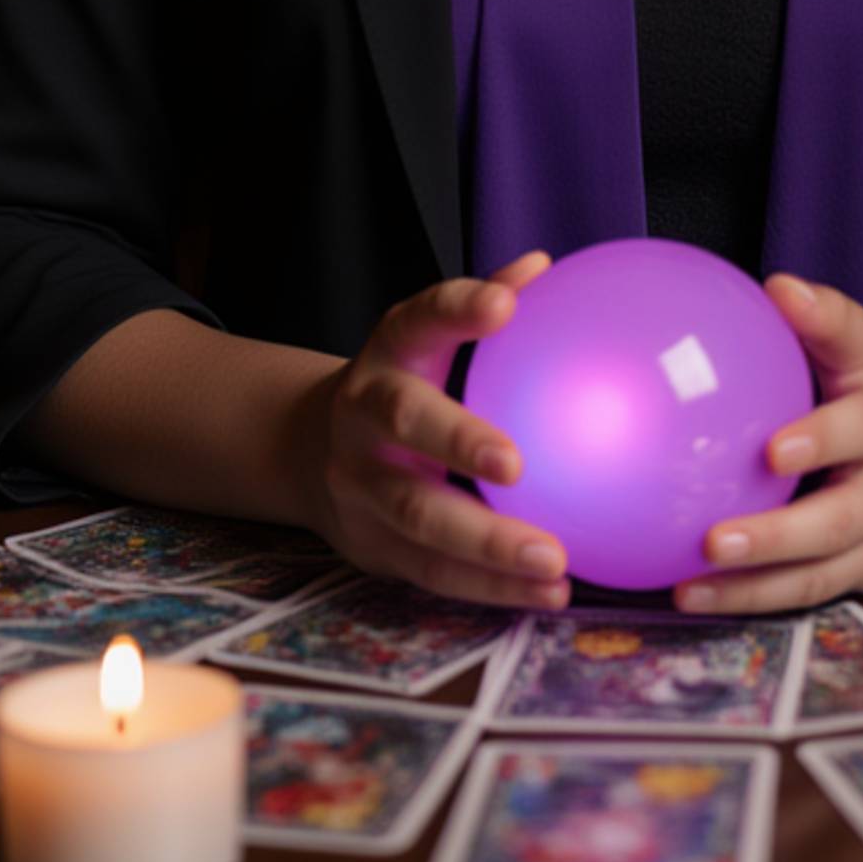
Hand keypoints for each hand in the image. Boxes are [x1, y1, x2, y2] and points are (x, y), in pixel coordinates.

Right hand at [290, 249, 574, 611]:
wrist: (309, 450)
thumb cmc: (403, 385)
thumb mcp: (426, 338)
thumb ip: (479, 305)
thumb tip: (543, 267)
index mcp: (386, 354)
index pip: (417, 319)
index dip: (457, 308)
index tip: (504, 303)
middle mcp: (363, 417)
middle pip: (405, 424)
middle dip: (458, 440)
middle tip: (517, 465)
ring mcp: (360, 487)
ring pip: (417, 515)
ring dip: (487, 542)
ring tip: (553, 560)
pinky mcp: (372, 546)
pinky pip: (432, 571)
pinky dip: (490, 589)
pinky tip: (547, 594)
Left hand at [672, 273, 862, 614]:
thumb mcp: (861, 354)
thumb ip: (823, 321)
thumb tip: (773, 286)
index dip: (825, 433)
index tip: (773, 445)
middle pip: (845, 513)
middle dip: (782, 529)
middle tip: (715, 532)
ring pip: (822, 563)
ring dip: (756, 573)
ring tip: (697, 567)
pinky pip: (805, 590)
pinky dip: (749, 596)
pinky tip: (692, 591)